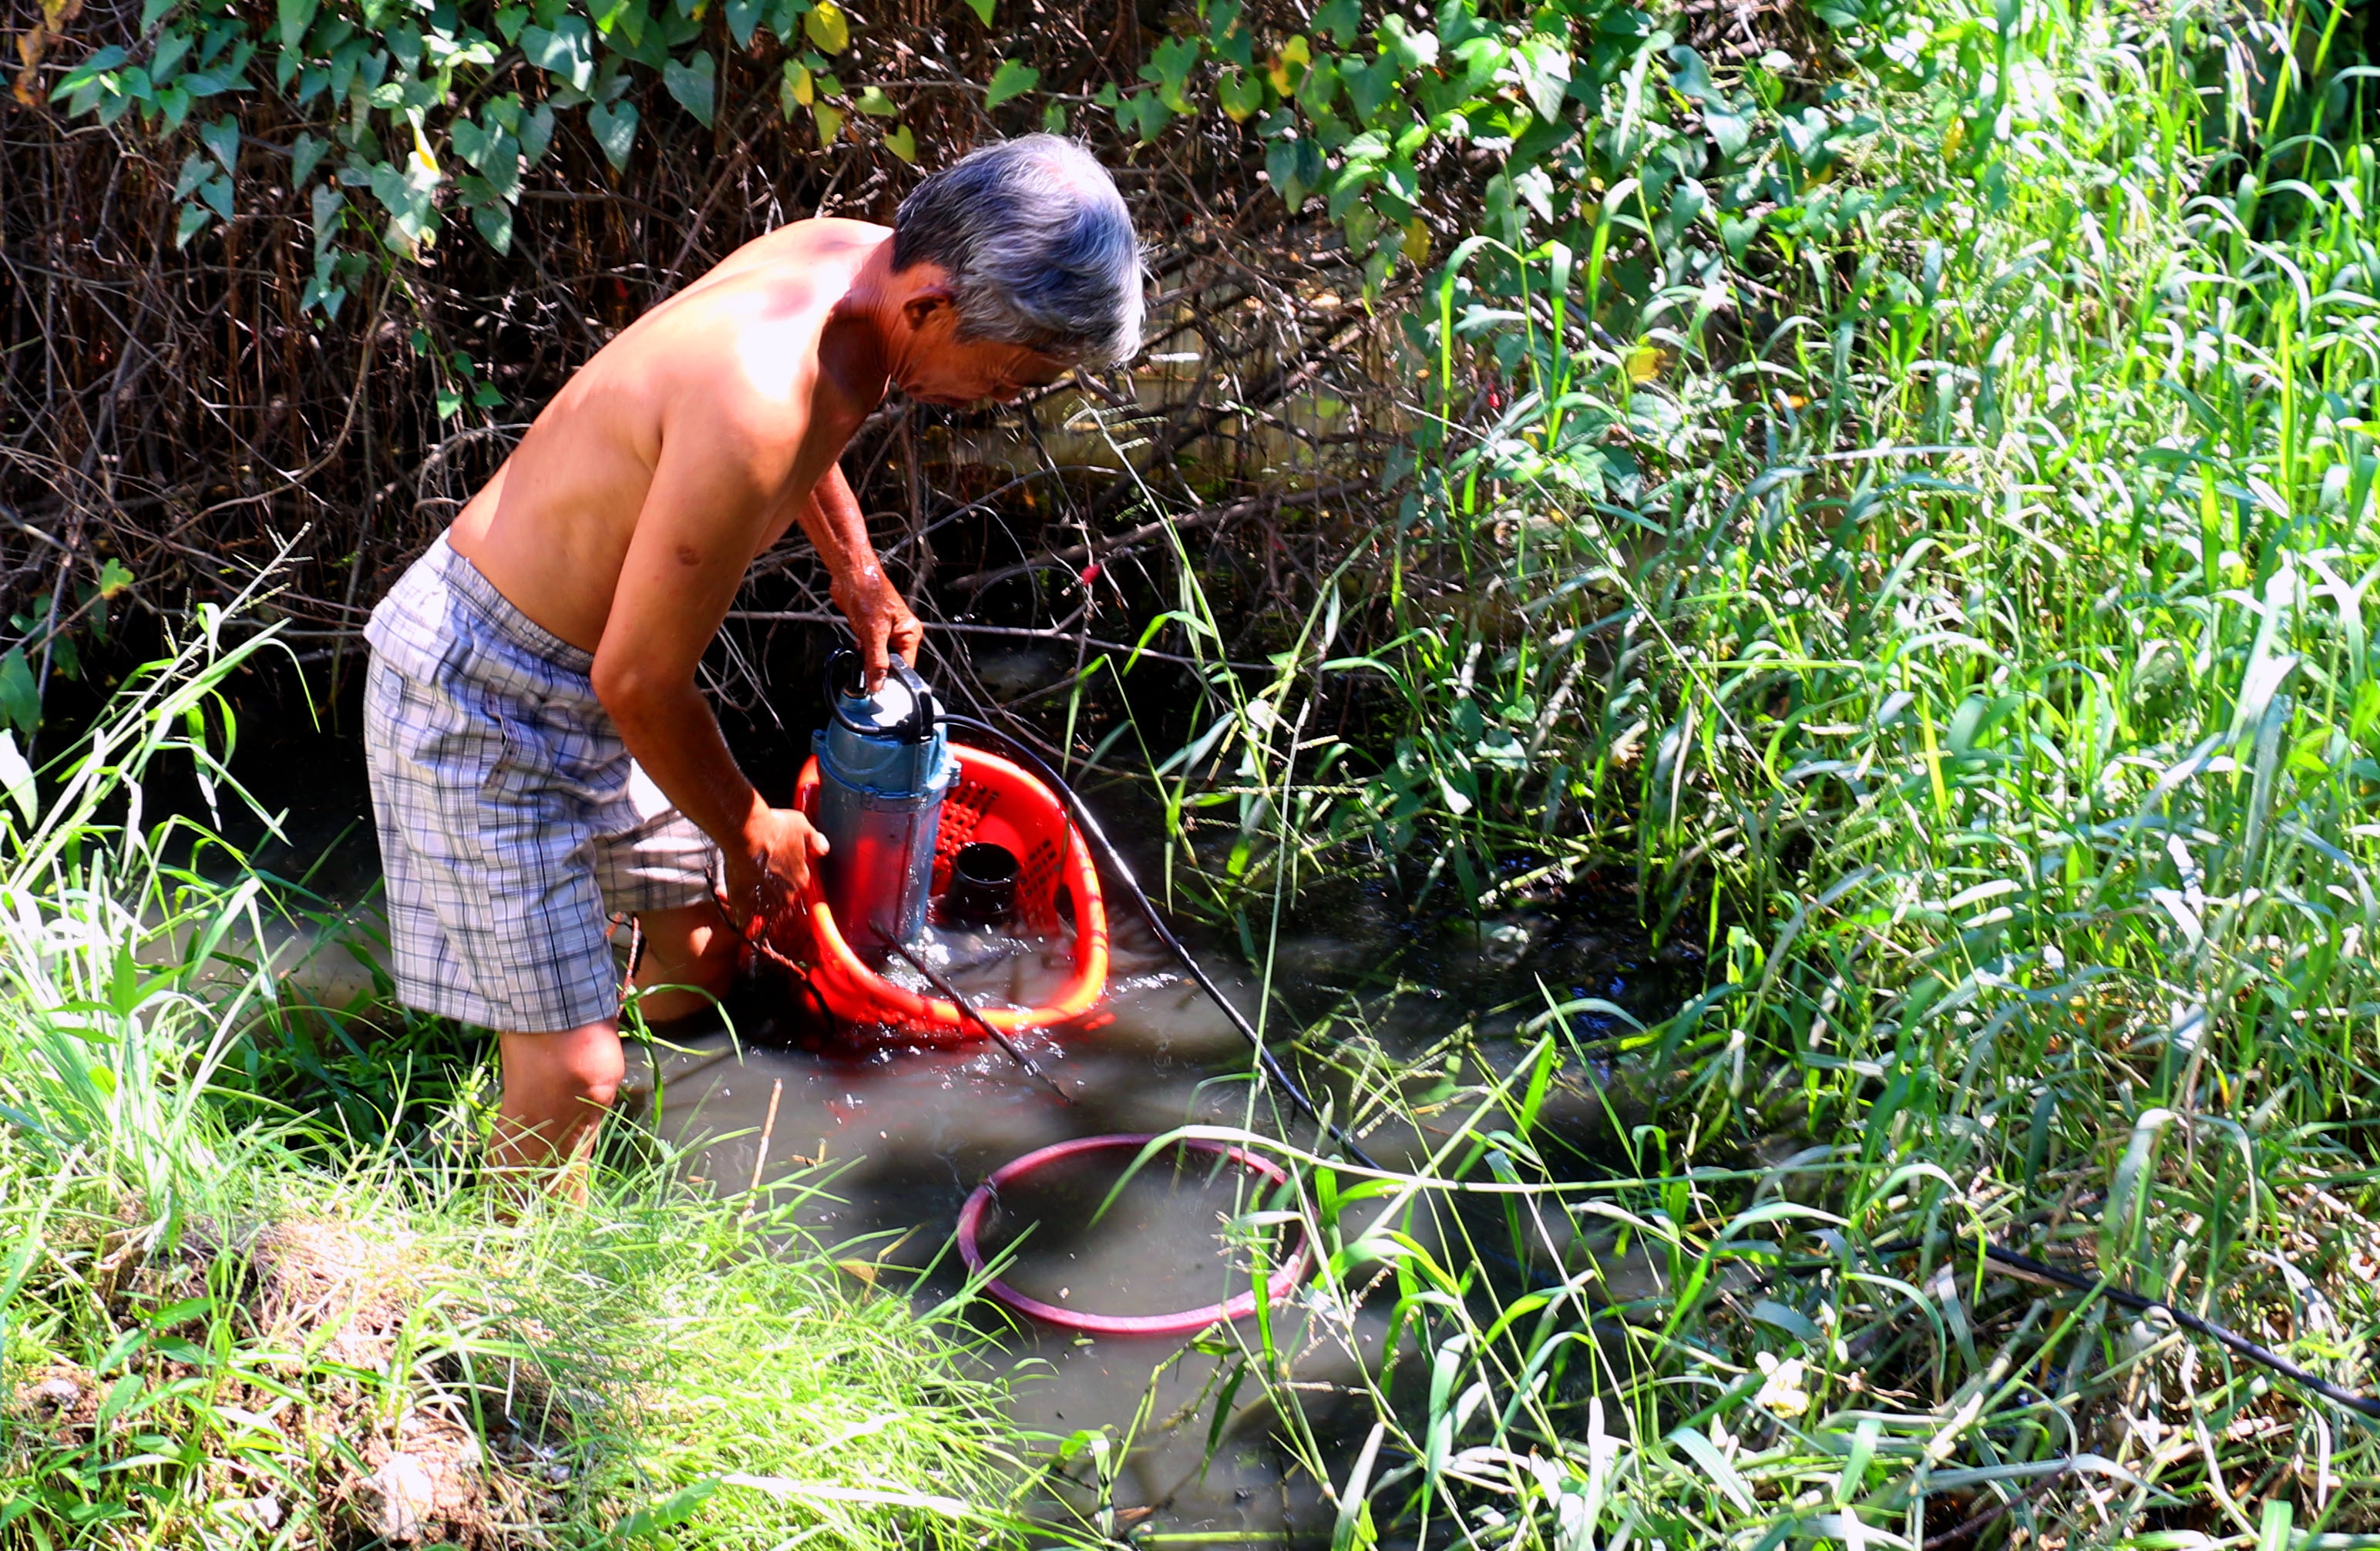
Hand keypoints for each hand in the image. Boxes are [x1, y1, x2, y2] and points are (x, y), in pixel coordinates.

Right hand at [724, 806, 829, 931]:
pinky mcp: (745, 904)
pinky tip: (739, 904)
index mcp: (801, 879)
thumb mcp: (803, 827)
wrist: (748, 834)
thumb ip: (815, 840)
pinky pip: (745, 917)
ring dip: (759, 898)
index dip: (788, 873)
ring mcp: (765, 901)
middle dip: (774, 887)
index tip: (780, 865)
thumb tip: (823, 847)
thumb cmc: (775, 829)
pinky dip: (742, 913)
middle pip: (782, 896)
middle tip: (762, 871)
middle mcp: (786, 894)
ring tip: (749, 882)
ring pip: (765, 906)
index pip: (798, 882)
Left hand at [830, 563, 924, 690]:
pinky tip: (856, 638)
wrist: (851, 574)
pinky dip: (861, 647)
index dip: (892, 678)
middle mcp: (901, 633)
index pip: (905, 666)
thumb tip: (878, 684)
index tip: (878, 687)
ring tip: (861, 642)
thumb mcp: (873, 632)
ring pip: (877, 656)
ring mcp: (886, 631)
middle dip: (876, 664)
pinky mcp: (872, 628)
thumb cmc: (868, 592)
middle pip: (891, 663)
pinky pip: (868, 647)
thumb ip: (876, 661)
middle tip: (864, 661)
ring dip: (866, 655)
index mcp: (910, 633)